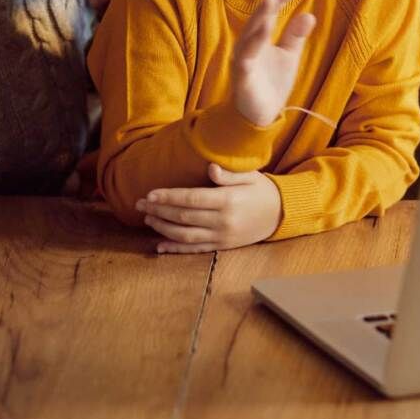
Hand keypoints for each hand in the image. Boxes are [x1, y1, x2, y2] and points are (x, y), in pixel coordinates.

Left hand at [137, 163, 283, 251]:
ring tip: (147, 219)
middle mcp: (223, 221)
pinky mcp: (221, 246)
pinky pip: (195, 250)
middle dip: (159, 211)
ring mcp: (221, 236)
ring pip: (185, 235)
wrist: (280, 214)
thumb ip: (229, 174)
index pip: (191, 199)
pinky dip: (175, 249)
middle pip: (184, 217)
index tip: (150, 193)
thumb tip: (211, 169)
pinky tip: (159, 245)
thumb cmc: (261, 190)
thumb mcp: (250, 176)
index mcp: (228, 201)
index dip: (169, 197)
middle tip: (139, 204)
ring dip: (163, 228)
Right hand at [232, 0, 314, 125]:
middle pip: (257, 22)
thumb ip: (295, 36)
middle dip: (265, 8)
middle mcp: (248, 46)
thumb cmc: (272, 82)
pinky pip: (244, 62)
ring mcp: (243, 62)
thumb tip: (309, 15)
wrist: (262, 114)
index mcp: (260, 38)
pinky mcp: (241, 78)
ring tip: (268, 6)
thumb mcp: (289, 56)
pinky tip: (260, 37)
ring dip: (258, 23)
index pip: (270, 14)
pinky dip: (249, 50)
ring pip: (248, 39)